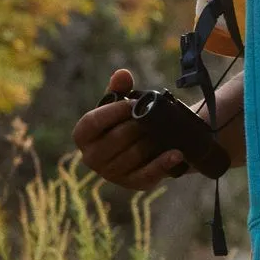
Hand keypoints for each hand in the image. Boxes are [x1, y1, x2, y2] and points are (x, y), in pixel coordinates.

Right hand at [71, 68, 187, 189]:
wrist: (149, 144)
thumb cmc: (127, 121)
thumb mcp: (121, 104)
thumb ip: (119, 88)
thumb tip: (122, 74)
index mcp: (83, 136)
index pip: (92, 122)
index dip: (113, 112)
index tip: (132, 104)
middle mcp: (91, 158)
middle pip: (116, 139)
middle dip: (137, 126)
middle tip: (153, 118)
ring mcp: (111, 174)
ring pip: (134, 155)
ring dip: (152, 141)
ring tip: (164, 132)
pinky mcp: (133, 184)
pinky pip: (148, 174)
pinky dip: (163, 163)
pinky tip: (176, 154)